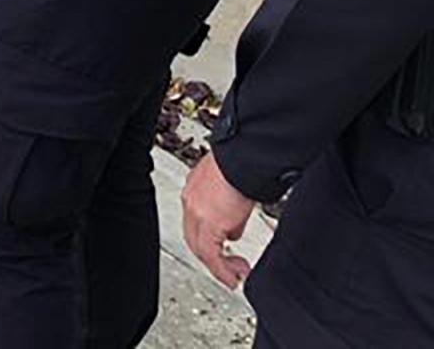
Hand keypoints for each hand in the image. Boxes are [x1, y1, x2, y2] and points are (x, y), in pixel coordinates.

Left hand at [181, 153, 255, 289]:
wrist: (243, 156)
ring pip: (200, 249)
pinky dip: (222, 270)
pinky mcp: (209, 224)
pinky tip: (232, 277)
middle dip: (211, 256)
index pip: (194, 221)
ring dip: (219, 265)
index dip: (206, 238)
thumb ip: (226, 206)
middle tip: (228, 267)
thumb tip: (234, 225)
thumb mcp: (229, 183)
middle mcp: (190, 201)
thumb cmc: (240, 162)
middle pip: (193, 238)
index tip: (220, 248)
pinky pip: (211, 256)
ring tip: (235, 272)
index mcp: (194, 189)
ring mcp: (197, 213)